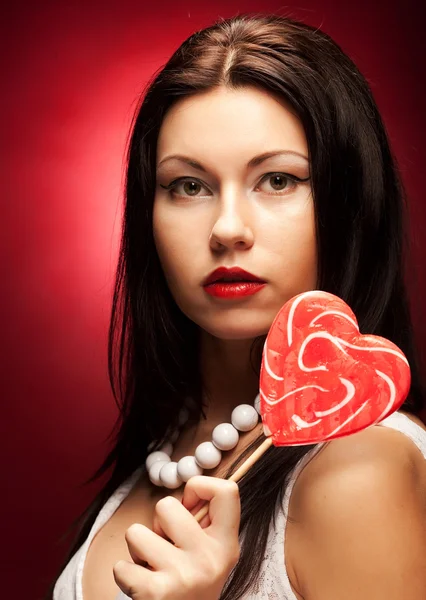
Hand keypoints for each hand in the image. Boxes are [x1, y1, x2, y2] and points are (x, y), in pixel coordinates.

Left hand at [113, 476, 240, 599]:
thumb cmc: (193, 583)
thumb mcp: (212, 553)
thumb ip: (204, 521)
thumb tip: (189, 490)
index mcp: (226, 544)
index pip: (227, 490)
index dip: (199, 488)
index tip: (190, 507)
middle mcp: (209, 558)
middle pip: (167, 505)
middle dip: (158, 523)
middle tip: (167, 546)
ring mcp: (183, 575)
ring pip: (136, 532)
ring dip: (138, 548)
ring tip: (152, 565)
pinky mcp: (156, 593)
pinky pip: (121, 566)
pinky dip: (125, 573)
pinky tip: (141, 583)